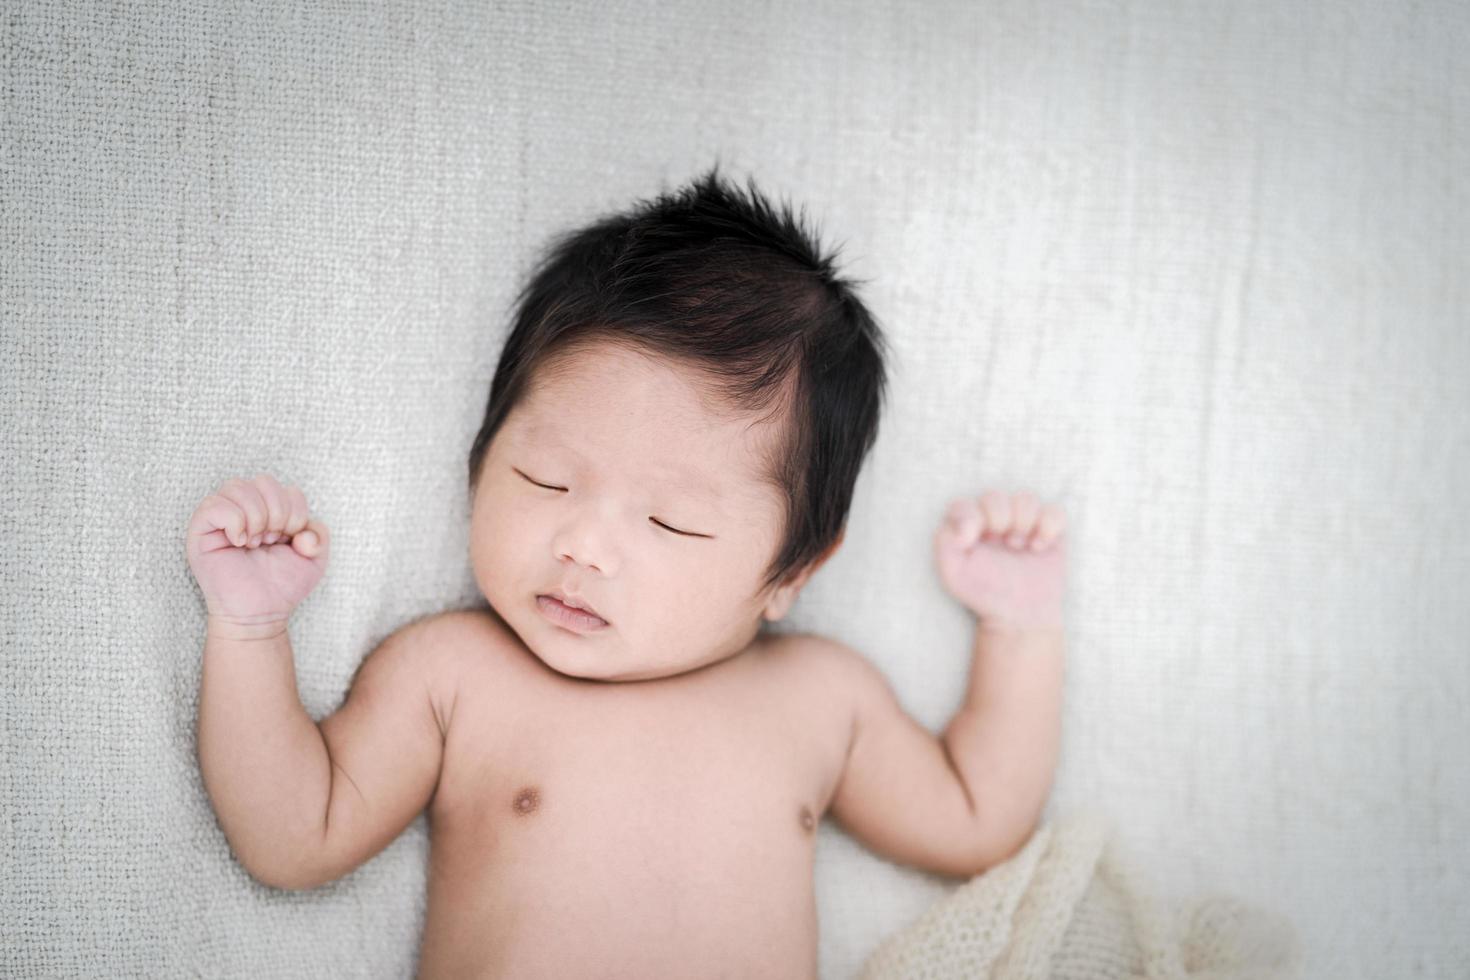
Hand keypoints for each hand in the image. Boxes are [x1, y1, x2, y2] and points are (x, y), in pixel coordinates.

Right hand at [184, 473, 330, 628]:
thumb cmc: (281, 585)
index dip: (295, 513)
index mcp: (270, 511)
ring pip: (238, 486)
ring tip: (254, 543)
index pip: (287, 488)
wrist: (260, 613)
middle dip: (277, 512)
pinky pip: (213, 504)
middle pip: (264, 481)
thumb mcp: (314, 558)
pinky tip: (239, 542)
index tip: (287, 540)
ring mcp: (221, 518)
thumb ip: (320, 534)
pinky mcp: (200, 530)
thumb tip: (302, 531)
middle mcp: (245, 509)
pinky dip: (234, 521)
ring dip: (255, 518)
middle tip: (270, 541)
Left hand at [933, 490, 1067, 632]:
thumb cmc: (983, 592)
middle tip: (1001, 545)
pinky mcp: (1049, 531)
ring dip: (1022, 522)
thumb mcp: (952, 571)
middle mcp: (995, 520)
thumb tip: (965, 524)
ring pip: (1026, 498)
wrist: (1018, 616)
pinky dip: (1049, 526)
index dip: (971, 518)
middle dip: (998, 520)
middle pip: (994, 496)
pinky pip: (1054, 511)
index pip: (965, 504)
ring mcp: (1023, 524)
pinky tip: (1039, 547)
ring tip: (1018, 547)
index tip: (972, 541)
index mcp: (968, 526)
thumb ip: (945, 540)